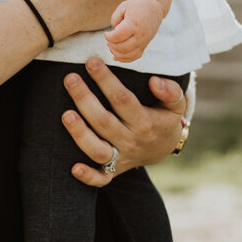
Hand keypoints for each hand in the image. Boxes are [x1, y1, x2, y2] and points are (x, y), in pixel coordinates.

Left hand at [60, 60, 188, 186]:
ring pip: (98, 150)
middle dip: (85, 100)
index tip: (91, 62)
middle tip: (70, 79)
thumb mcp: (175, 104)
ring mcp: (121, 158)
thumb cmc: (164, 118)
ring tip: (66, 114)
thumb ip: (171, 91)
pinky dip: (88, 177)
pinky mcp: (113, 171)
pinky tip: (73, 167)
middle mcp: (131, 141)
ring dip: (80, 134)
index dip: (106, 80)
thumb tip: (154, 81)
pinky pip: (100, 179)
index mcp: (145, 122)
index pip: (123, 99)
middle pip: (104, 122)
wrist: (164, 148)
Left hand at [106, 0, 164, 62]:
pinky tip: (116, 56)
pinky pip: (135, 57)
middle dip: (112, 45)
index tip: (106, 33)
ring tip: (111, 45)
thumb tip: (113, 33)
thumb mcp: (123, 7)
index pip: (118, 36)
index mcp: (134, 24)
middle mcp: (140, 35)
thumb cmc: (136, 6)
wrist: (154, 7)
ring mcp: (143, 42)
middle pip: (123, 48)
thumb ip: (115, 20)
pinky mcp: (144, 45)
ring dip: (116, 53)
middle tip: (109, 39)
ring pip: (128, 55)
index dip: (109, 37)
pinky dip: (124, 59)